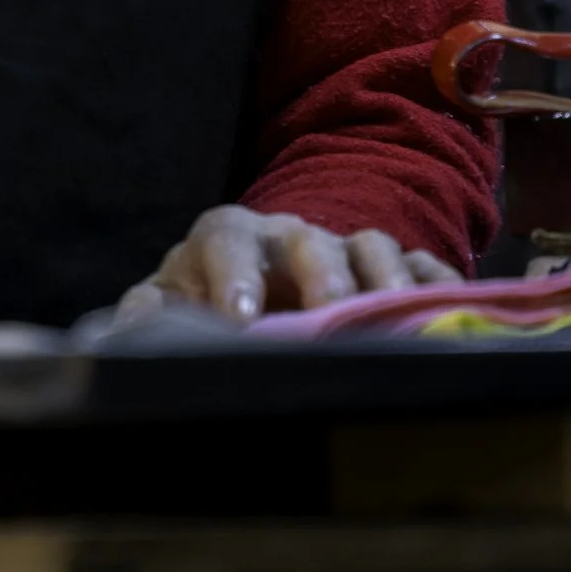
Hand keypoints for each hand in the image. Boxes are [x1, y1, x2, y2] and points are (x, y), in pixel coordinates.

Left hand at [115, 204, 460, 326]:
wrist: (259, 291)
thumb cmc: (206, 304)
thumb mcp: (170, 306)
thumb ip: (145, 318)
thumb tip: (115, 336)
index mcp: (227, 239)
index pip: (225, 239)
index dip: (232, 274)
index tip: (240, 320)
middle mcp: (288, 235)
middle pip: (307, 239)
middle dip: (318, 274)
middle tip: (327, 314)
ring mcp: (344, 249)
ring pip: (370, 247)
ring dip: (384, 279)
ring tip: (396, 315)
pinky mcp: (392, 272)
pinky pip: (423, 270)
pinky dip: (438, 287)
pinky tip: (454, 312)